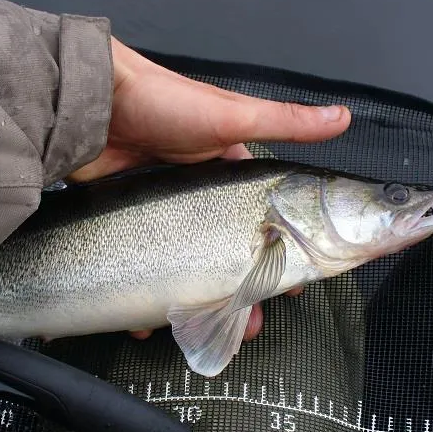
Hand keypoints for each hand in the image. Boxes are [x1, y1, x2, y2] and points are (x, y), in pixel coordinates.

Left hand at [70, 38, 350, 340]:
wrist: (91, 105)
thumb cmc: (164, 104)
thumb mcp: (233, 116)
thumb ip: (288, 123)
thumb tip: (341, 117)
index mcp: (229, 170)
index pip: (266, 219)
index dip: (280, 253)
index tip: (292, 283)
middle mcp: (199, 193)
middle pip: (228, 251)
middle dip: (241, 289)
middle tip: (250, 318)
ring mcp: (164, 210)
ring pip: (188, 267)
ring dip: (197, 302)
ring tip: (200, 326)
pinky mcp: (131, 222)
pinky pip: (147, 267)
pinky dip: (149, 296)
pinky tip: (148, 318)